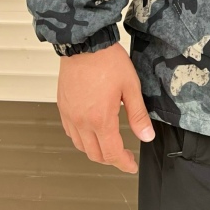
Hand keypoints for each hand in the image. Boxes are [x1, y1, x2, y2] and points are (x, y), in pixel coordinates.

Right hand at [57, 41, 155, 173]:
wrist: (85, 44)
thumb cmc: (108, 61)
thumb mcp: (131, 87)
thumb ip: (138, 115)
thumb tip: (146, 136)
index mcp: (101, 119)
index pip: (112, 153)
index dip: (123, 163)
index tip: (131, 165)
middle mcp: (82, 121)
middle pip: (95, 154)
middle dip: (111, 159)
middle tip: (124, 155)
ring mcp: (70, 115)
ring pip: (80, 146)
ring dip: (95, 151)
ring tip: (109, 145)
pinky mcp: (63, 107)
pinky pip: (70, 132)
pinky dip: (82, 139)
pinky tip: (91, 132)